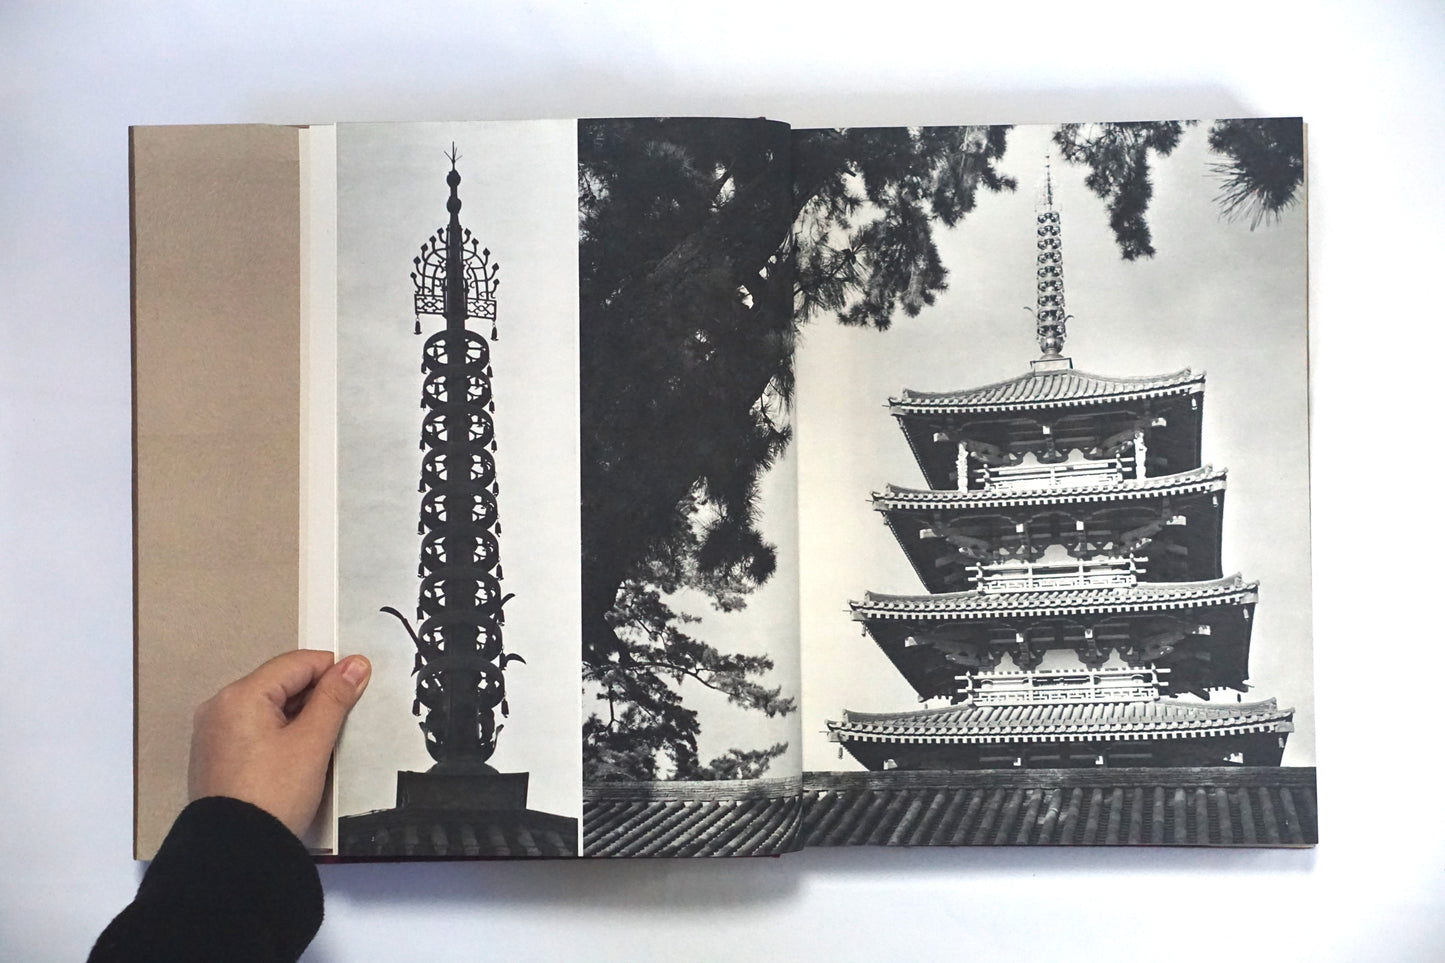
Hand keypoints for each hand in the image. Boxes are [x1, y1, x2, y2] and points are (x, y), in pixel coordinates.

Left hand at [189, 649, 370, 837]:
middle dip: (316, 695)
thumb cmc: (274, 795)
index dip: (333, 670)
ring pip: (267, 707)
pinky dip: (279, 733)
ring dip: (299, 716)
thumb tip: (355, 664)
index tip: (361, 687)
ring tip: (324, 742)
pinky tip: (297, 756)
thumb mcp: (312, 742)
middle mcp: (219, 707)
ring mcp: (213, 733)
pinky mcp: (214, 757)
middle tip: (346, 719)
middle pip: (280, 683)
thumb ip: (335, 698)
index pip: (296, 663)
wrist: (235, 854)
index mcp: (240, 695)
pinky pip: (253, 730)